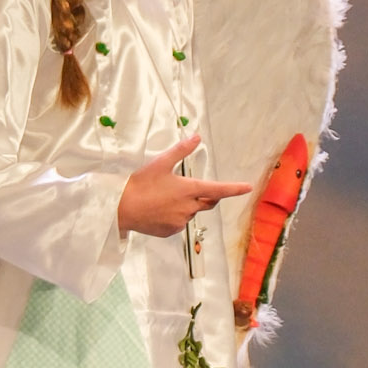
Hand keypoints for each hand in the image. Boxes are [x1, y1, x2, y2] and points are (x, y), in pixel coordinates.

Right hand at [118, 135, 248, 237]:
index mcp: (189, 189)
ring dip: (186, 206)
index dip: (235, 188)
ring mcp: (180, 221)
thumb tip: (197, 136)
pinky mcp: (169, 231)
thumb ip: (180, 151)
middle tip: (196, 191)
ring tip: (164, 200)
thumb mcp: (159, 164)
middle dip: (208, 197)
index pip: (219, 189)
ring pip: (191, 213)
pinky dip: (174, 217)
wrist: (119, 209)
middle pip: (208, 203)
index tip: (248, 187)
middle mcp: (189, 207)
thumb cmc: (139, 184)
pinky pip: (178, 223)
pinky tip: (158, 211)